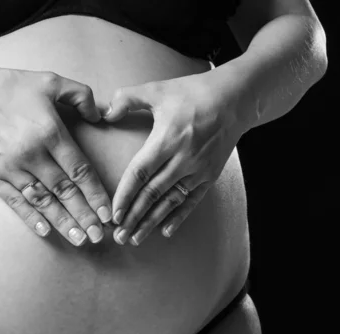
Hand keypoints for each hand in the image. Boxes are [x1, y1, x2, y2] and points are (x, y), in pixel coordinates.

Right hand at [0, 68, 112, 245]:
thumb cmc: (9, 87)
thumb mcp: (49, 80)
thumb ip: (81, 94)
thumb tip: (101, 114)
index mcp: (49, 132)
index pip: (79, 170)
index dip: (95, 194)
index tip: (107, 213)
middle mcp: (31, 154)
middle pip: (64, 191)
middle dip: (84, 215)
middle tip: (99, 236)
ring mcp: (10, 168)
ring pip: (42, 201)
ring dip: (62, 222)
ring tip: (79, 239)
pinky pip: (16, 202)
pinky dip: (31, 218)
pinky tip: (46, 232)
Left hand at [103, 69, 254, 244]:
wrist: (236, 99)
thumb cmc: (194, 92)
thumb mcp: (158, 89)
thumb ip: (128, 99)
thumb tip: (104, 112)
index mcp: (167, 140)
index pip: (140, 174)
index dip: (124, 196)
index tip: (112, 214)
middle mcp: (183, 159)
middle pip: (152, 194)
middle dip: (133, 217)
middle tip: (118, 236)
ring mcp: (198, 170)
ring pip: (170, 202)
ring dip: (152, 222)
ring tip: (135, 238)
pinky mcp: (210, 175)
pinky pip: (192, 201)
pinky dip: (179, 217)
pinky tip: (166, 232)